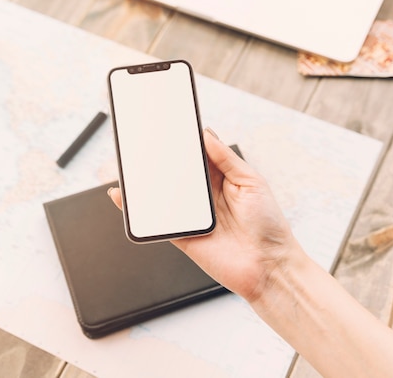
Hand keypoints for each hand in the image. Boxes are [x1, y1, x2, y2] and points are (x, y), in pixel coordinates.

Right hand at [108, 128, 304, 302]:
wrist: (268, 267)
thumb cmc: (268, 225)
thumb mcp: (252, 182)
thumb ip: (227, 159)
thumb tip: (207, 134)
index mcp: (222, 179)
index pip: (197, 155)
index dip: (184, 142)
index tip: (169, 126)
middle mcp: (205, 196)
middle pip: (177, 173)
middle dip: (160, 159)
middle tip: (143, 142)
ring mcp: (192, 215)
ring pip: (162, 194)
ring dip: (146, 182)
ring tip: (130, 165)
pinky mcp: (182, 234)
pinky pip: (155, 220)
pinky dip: (137, 210)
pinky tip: (124, 196)